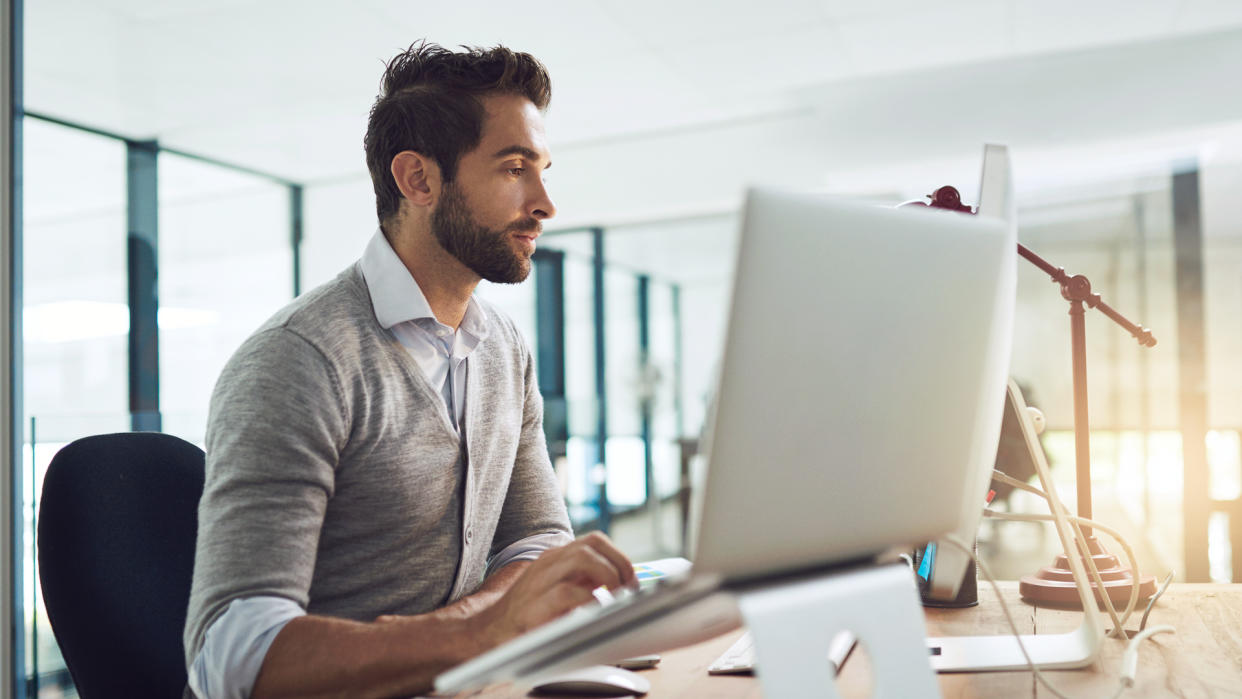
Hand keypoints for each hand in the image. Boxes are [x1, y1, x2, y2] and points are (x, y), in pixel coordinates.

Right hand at [478, 531, 634, 644]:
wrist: (490, 633)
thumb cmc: (530, 615)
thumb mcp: (559, 590)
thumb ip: (585, 583)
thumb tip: (623, 587)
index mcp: (556, 558)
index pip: (595, 541)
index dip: (619, 557)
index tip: (631, 579)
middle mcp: (549, 563)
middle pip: (593, 544)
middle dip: (619, 565)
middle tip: (627, 589)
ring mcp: (540, 580)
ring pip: (582, 558)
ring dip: (607, 577)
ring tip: (613, 597)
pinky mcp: (534, 605)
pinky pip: (568, 591)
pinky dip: (588, 599)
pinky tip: (594, 612)